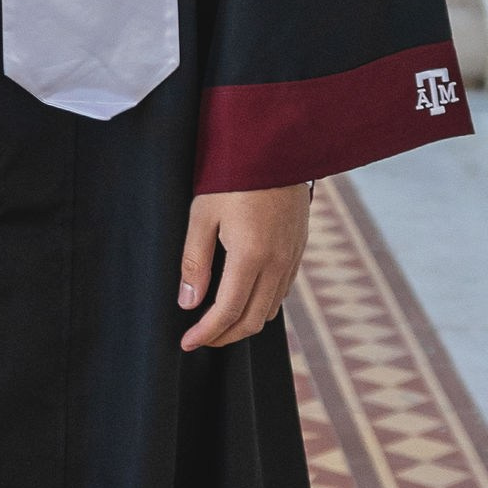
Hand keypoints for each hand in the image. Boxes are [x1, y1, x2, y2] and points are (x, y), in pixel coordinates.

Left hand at [177, 184, 310, 351]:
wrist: (276, 145)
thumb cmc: (233, 176)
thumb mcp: (202, 214)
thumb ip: (195, 262)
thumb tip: (188, 303)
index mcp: (251, 256)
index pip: (228, 312)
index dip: (206, 333)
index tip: (187, 342)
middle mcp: (278, 262)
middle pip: (253, 320)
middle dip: (225, 336)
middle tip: (200, 338)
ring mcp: (293, 256)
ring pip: (271, 308)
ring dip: (244, 322)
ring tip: (219, 320)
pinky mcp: (300, 247)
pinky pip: (283, 289)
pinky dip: (262, 303)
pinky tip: (244, 296)